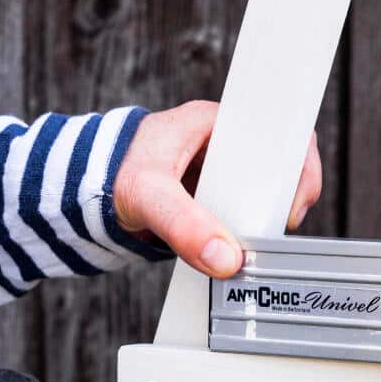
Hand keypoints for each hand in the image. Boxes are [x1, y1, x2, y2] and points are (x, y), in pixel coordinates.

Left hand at [114, 100, 321, 278]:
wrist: (81, 191)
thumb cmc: (111, 174)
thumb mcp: (148, 196)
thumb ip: (183, 226)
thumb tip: (225, 258)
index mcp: (214, 123)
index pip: (279, 131)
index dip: (298, 164)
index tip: (293, 202)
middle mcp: (223, 143)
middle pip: (279, 165)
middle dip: (285, 199)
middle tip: (279, 227)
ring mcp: (219, 171)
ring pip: (264, 193)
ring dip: (265, 219)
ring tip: (255, 241)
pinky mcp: (211, 197)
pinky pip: (242, 212)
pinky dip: (243, 231)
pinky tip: (235, 245)